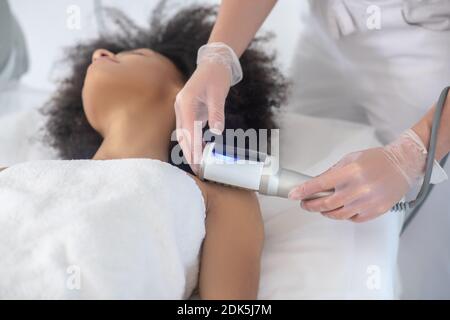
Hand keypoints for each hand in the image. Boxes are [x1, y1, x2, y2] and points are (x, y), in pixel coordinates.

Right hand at [174, 43, 242, 171]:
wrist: (214, 63)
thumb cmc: (216, 76)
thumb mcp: (218, 93)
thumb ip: (216, 112)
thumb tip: (217, 132)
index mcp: (186, 102)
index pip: (188, 130)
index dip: (193, 147)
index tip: (197, 161)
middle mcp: (181, 107)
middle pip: (182, 135)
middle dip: (189, 153)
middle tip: (197, 170)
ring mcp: (183, 110)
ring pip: (184, 134)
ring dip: (190, 149)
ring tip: (198, 164)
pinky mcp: (188, 111)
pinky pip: (189, 130)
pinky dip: (194, 141)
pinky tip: (202, 151)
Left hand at [289, 129, 427, 221]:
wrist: (401, 165)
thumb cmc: (376, 160)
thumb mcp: (350, 159)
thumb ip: (331, 172)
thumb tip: (314, 183)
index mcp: (350, 172)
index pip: (320, 184)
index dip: (303, 191)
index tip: (292, 195)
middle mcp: (358, 189)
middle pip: (325, 204)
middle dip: (310, 205)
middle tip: (304, 203)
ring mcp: (367, 202)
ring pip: (337, 215)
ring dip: (325, 212)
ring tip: (320, 207)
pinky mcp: (375, 211)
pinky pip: (352, 219)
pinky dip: (343, 215)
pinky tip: (340, 209)